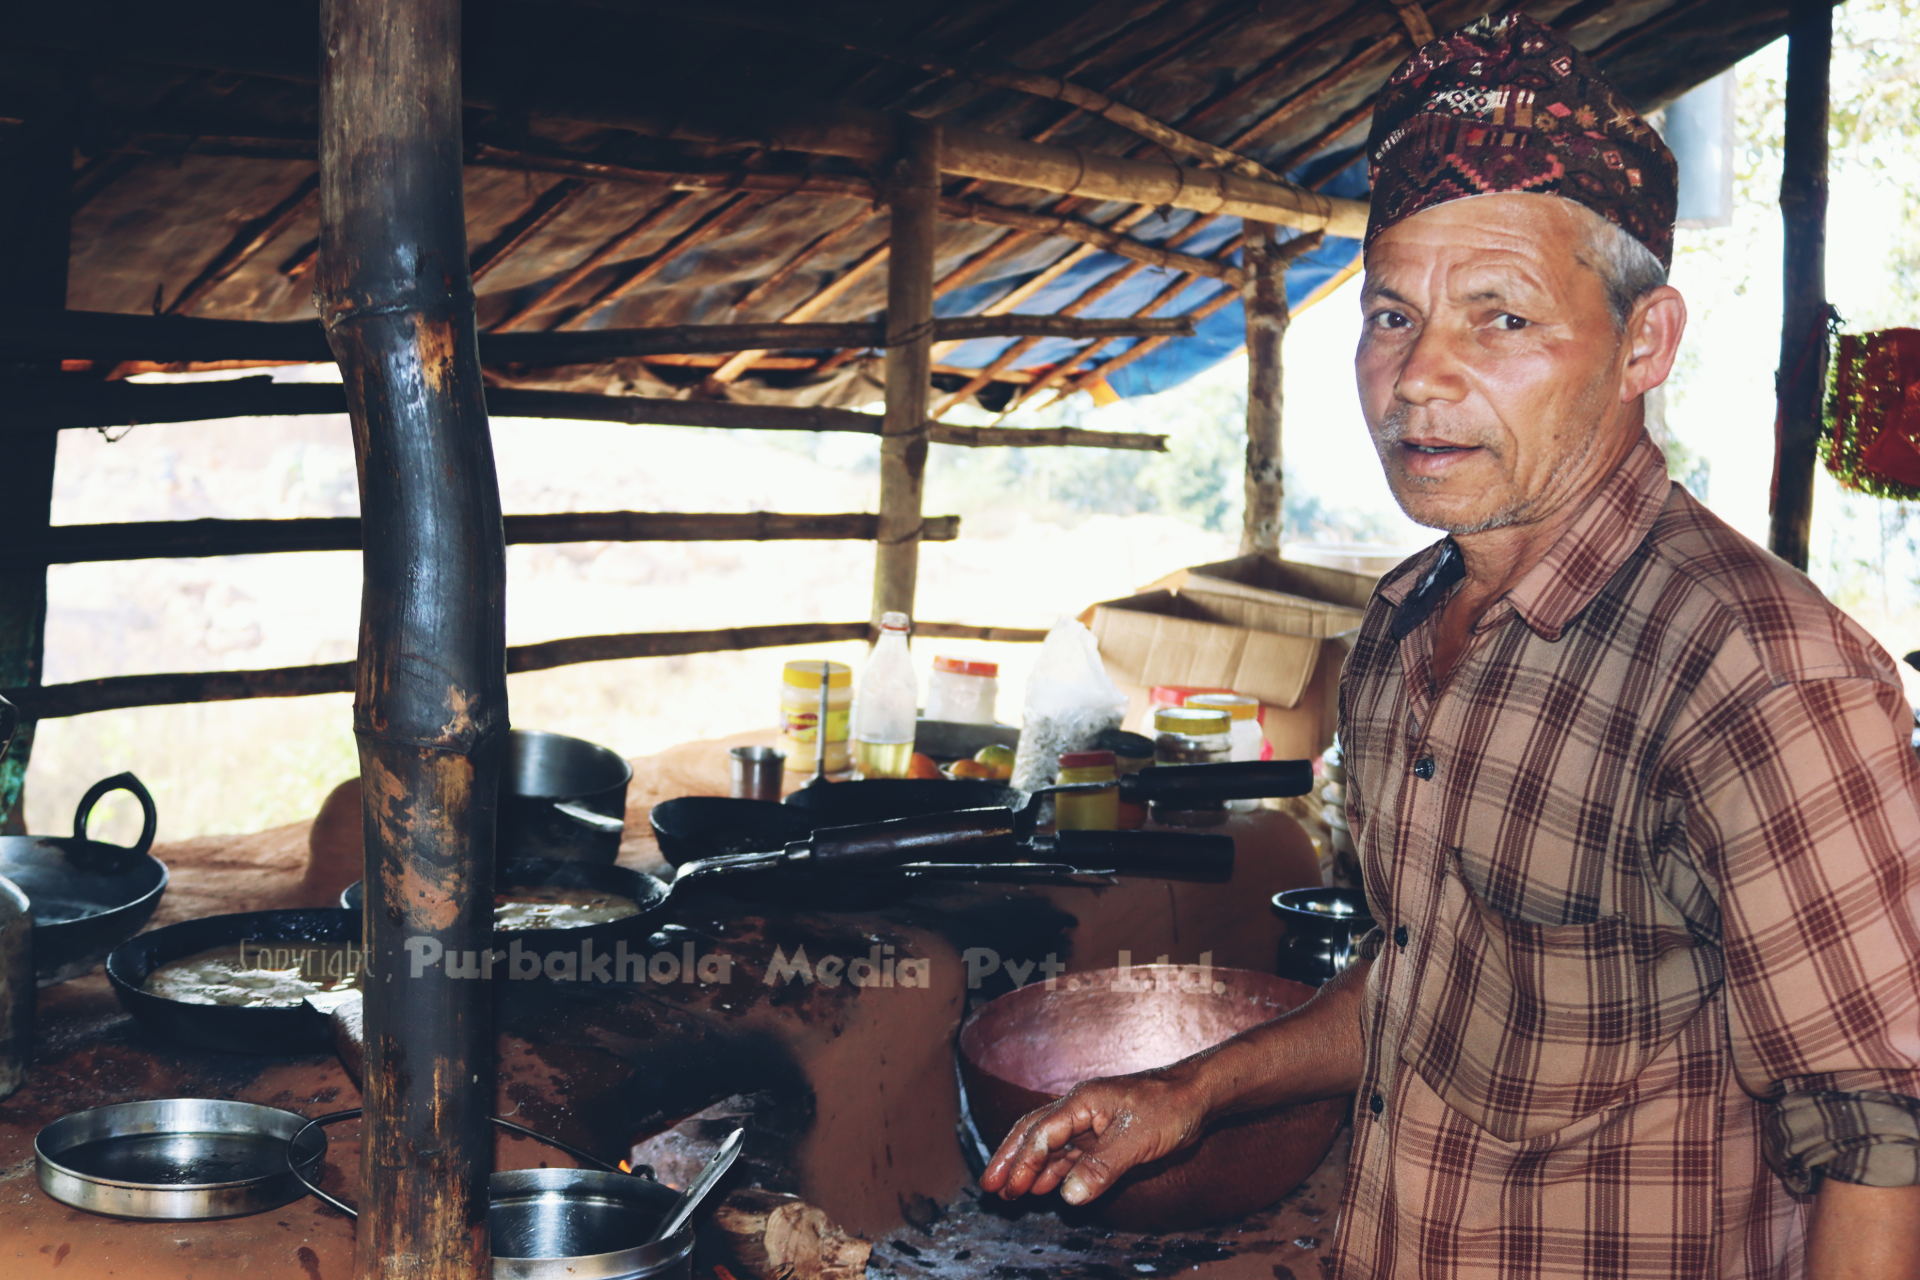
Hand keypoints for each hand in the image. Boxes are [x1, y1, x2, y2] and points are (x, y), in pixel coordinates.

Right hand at [978, 1074, 1206, 1205]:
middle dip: (1010, 1159)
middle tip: (989, 1186)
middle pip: (1034, 1133)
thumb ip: (1101, 1167)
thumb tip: (1069, 1194)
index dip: (1023, 1161)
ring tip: (1010, 1192)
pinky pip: (1071, 1153)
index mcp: (1082, 1102)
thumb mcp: (1135, 1139)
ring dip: (1030, 1168)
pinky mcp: (1104, 1135)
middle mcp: (1080, 1109)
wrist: (1197, 1096)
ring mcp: (1091, 1122)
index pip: (1042, 1134)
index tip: (1008, 1186)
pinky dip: (1054, 1170)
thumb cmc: (1169, 1108)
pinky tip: (1045, 1186)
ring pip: (1050, 1146)